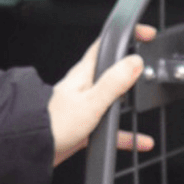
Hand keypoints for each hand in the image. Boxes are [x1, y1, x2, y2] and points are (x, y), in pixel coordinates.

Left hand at [49, 25, 157, 165]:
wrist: (32, 149)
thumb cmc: (54, 124)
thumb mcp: (91, 102)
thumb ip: (114, 83)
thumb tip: (134, 62)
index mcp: (84, 73)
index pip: (107, 44)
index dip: (127, 35)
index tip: (147, 34)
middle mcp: (84, 85)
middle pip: (112, 69)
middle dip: (132, 68)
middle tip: (151, 70)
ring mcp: (84, 104)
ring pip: (114, 99)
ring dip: (130, 102)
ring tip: (147, 104)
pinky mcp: (84, 124)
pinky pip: (111, 126)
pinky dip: (126, 133)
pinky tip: (139, 142)